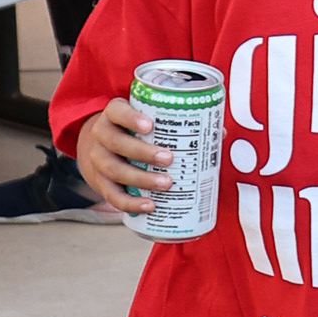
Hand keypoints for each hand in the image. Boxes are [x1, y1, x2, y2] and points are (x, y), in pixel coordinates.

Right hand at [75, 96, 169, 213]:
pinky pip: (112, 195)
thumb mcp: (147, 119)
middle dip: (142, 152)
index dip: (130, 118)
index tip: (150, 126)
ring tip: (166, 184)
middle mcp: (101, 136)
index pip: (116, 111)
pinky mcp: (100, 183)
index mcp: (114, 115)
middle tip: (168, 158)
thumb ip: (178, 123)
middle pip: (115, 142)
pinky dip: (130, 203)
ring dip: (141, 178)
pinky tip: (150, 205)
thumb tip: (219, 133)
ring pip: (114, 170)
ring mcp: (98, 161)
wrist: (102, 149)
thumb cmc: (134, 132)